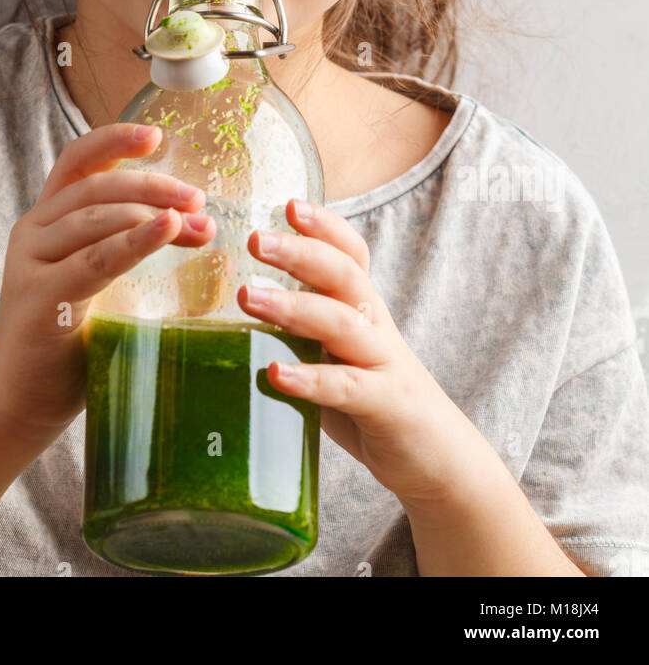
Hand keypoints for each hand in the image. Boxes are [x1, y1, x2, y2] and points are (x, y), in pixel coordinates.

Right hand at [0, 124, 214, 438]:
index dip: (114, 140)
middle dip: (152, 186)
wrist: (20, 401)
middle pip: (95, 187)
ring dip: (152, 213)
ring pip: (95, 217)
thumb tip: (198, 221)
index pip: (77, 161)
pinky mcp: (38, 298)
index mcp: (46, 220)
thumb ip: (131, 245)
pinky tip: (166, 231)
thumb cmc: (69, 340)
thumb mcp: (101, 278)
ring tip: (196, 222)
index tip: (157, 135)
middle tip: (198, 198)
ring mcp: (31, 263)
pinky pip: (94, 260)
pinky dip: (135, 240)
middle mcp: (33, 232)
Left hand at [240, 200, 496, 511]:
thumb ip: (299, 337)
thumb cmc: (373, 404)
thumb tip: (224, 326)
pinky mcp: (386, 407)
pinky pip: (347, 387)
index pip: (350, 253)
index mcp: (364, 310)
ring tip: (248, 297)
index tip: (288, 203)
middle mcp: (376, 328)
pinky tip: (275, 374)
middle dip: (300, 252)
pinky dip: (311, 378)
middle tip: (255, 240)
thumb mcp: (339, 358)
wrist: (440, 461)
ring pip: (341, 323)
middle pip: (344, 275)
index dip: (325, 225)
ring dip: (292, 307)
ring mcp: (384, 365)